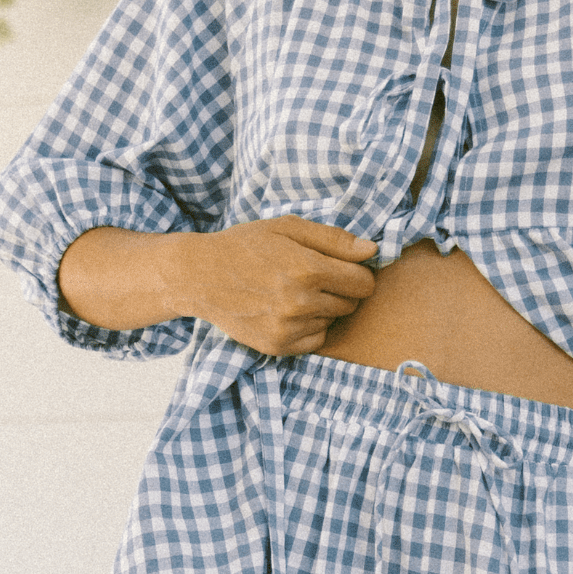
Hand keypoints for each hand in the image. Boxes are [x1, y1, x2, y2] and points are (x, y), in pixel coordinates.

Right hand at [189, 216, 378, 355]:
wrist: (200, 276)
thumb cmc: (246, 245)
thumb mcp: (288, 227)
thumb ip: (334, 239)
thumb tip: (372, 251)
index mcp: (307, 269)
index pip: (364, 283)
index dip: (357, 273)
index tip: (343, 268)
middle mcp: (300, 302)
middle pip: (351, 304)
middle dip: (340, 290)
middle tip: (311, 277)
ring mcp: (288, 328)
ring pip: (333, 322)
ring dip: (322, 308)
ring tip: (292, 292)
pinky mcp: (278, 346)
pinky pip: (316, 341)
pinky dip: (309, 327)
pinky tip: (287, 311)